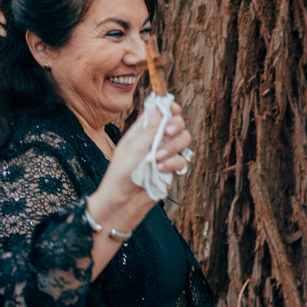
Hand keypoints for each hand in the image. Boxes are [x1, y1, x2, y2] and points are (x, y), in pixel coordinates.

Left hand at [88, 102, 191, 229]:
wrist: (123, 202)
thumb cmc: (121, 173)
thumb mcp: (134, 148)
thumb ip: (149, 128)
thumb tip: (157, 105)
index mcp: (143, 130)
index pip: (161, 112)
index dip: (169, 107)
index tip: (172, 108)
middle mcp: (156, 140)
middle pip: (178, 124)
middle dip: (176, 126)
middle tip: (168, 132)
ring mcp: (166, 154)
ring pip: (184, 141)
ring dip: (172, 148)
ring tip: (157, 159)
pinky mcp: (173, 169)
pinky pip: (182, 161)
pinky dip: (172, 165)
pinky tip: (159, 171)